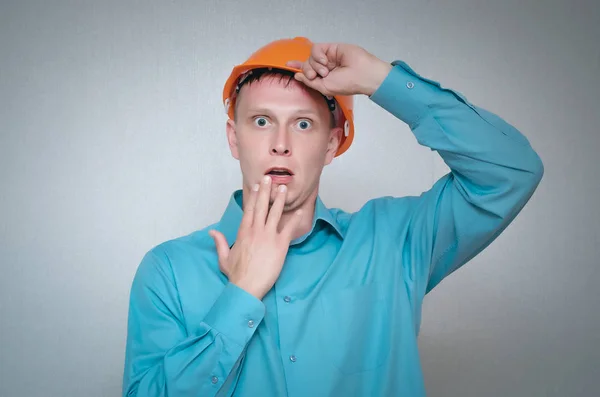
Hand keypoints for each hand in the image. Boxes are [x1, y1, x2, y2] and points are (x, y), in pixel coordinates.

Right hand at [209, 176, 302, 299]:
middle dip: (265, 191)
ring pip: (275, 213)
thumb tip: (212, 232)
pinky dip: (294, 220)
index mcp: (243, 232)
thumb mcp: (224, 257)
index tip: (257, 186)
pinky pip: (289, 229)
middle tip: (269, 178)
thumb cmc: (236, 275)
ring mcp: (268, 236)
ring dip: (280, 200)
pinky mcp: (280, 245)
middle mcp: (256, 230)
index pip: (249, 210)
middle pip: (261, 206)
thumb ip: (219, 242)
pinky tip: (300, 211)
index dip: (254, 197)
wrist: (246, 287)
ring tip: (284, 188)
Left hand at [286, 42, 391, 96]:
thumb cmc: (348, 83)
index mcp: (324, 77)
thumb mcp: (324, 88)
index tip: (289, 65)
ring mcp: (328, 57)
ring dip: (315, 64)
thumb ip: (310, 82)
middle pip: (307, 64)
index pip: (308, 71)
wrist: (362, 74)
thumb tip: (298, 76)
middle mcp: (325, 67)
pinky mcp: (331, 48)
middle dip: (308, 70)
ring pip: (310, 56)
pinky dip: (318, 55)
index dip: (298, 68)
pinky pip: (316, 48)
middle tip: (315, 75)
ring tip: (325, 70)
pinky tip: (325, 60)